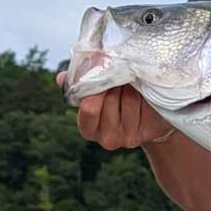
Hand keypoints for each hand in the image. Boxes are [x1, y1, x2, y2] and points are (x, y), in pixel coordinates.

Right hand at [56, 71, 171, 148]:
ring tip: (131, 83)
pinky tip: (144, 94)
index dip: (95, 88)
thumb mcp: (97, 92)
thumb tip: (61, 77)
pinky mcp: (147, 133)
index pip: (88, 108)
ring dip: (131, 85)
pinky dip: (145, 93)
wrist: (148, 117)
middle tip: (120, 74)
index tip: (101, 72)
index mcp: (88, 128)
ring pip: (129, 99)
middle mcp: (106, 138)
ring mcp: (128, 138)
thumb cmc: (117, 99)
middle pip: (110, 100)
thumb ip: (80, 83)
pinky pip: (145, 105)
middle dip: (115, 82)